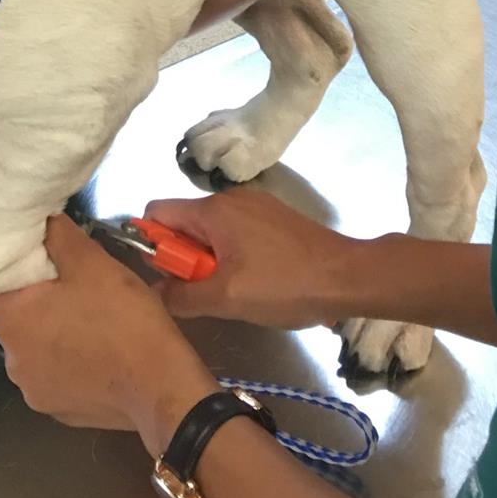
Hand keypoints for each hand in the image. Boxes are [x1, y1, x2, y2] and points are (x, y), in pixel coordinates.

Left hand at [0, 217, 217, 449]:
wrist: (160, 385)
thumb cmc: (122, 318)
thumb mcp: (92, 263)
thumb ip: (60, 237)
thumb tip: (44, 222)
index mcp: (13, 322)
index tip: (22, 259)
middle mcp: (13, 362)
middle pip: (12, 321)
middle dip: (33, 302)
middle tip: (65, 284)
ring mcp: (34, 392)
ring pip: (33, 350)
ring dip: (50, 334)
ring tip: (86, 319)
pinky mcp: (58, 412)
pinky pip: (53, 377)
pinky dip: (67, 363)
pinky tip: (96, 352)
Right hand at [143, 189, 361, 328]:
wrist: (347, 277)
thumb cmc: (284, 285)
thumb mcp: (227, 298)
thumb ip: (182, 295)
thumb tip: (154, 291)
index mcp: (213, 210)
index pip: (157, 212)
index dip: (150, 242)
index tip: (163, 275)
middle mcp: (231, 199)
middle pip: (185, 223)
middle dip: (184, 258)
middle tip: (201, 293)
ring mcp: (255, 206)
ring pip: (211, 231)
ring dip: (209, 261)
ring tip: (230, 293)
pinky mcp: (274, 219)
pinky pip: (236, 233)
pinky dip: (232, 256)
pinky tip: (254, 283)